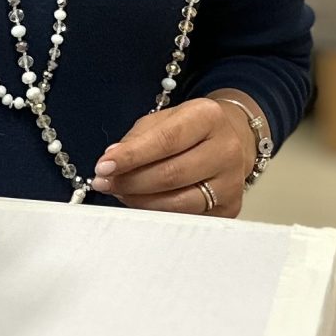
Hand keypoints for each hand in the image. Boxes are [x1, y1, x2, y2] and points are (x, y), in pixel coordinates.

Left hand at [90, 95, 257, 217]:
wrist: (230, 140)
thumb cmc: (190, 130)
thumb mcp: (164, 121)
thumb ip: (137, 139)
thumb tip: (112, 161)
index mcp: (208, 117)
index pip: (165, 141)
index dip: (131, 156)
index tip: (103, 166)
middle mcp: (226, 149)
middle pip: (171, 174)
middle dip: (130, 182)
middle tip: (104, 183)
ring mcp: (231, 182)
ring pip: (178, 203)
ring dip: (140, 201)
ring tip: (120, 193)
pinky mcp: (230, 208)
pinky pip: (186, 218)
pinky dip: (158, 214)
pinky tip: (142, 204)